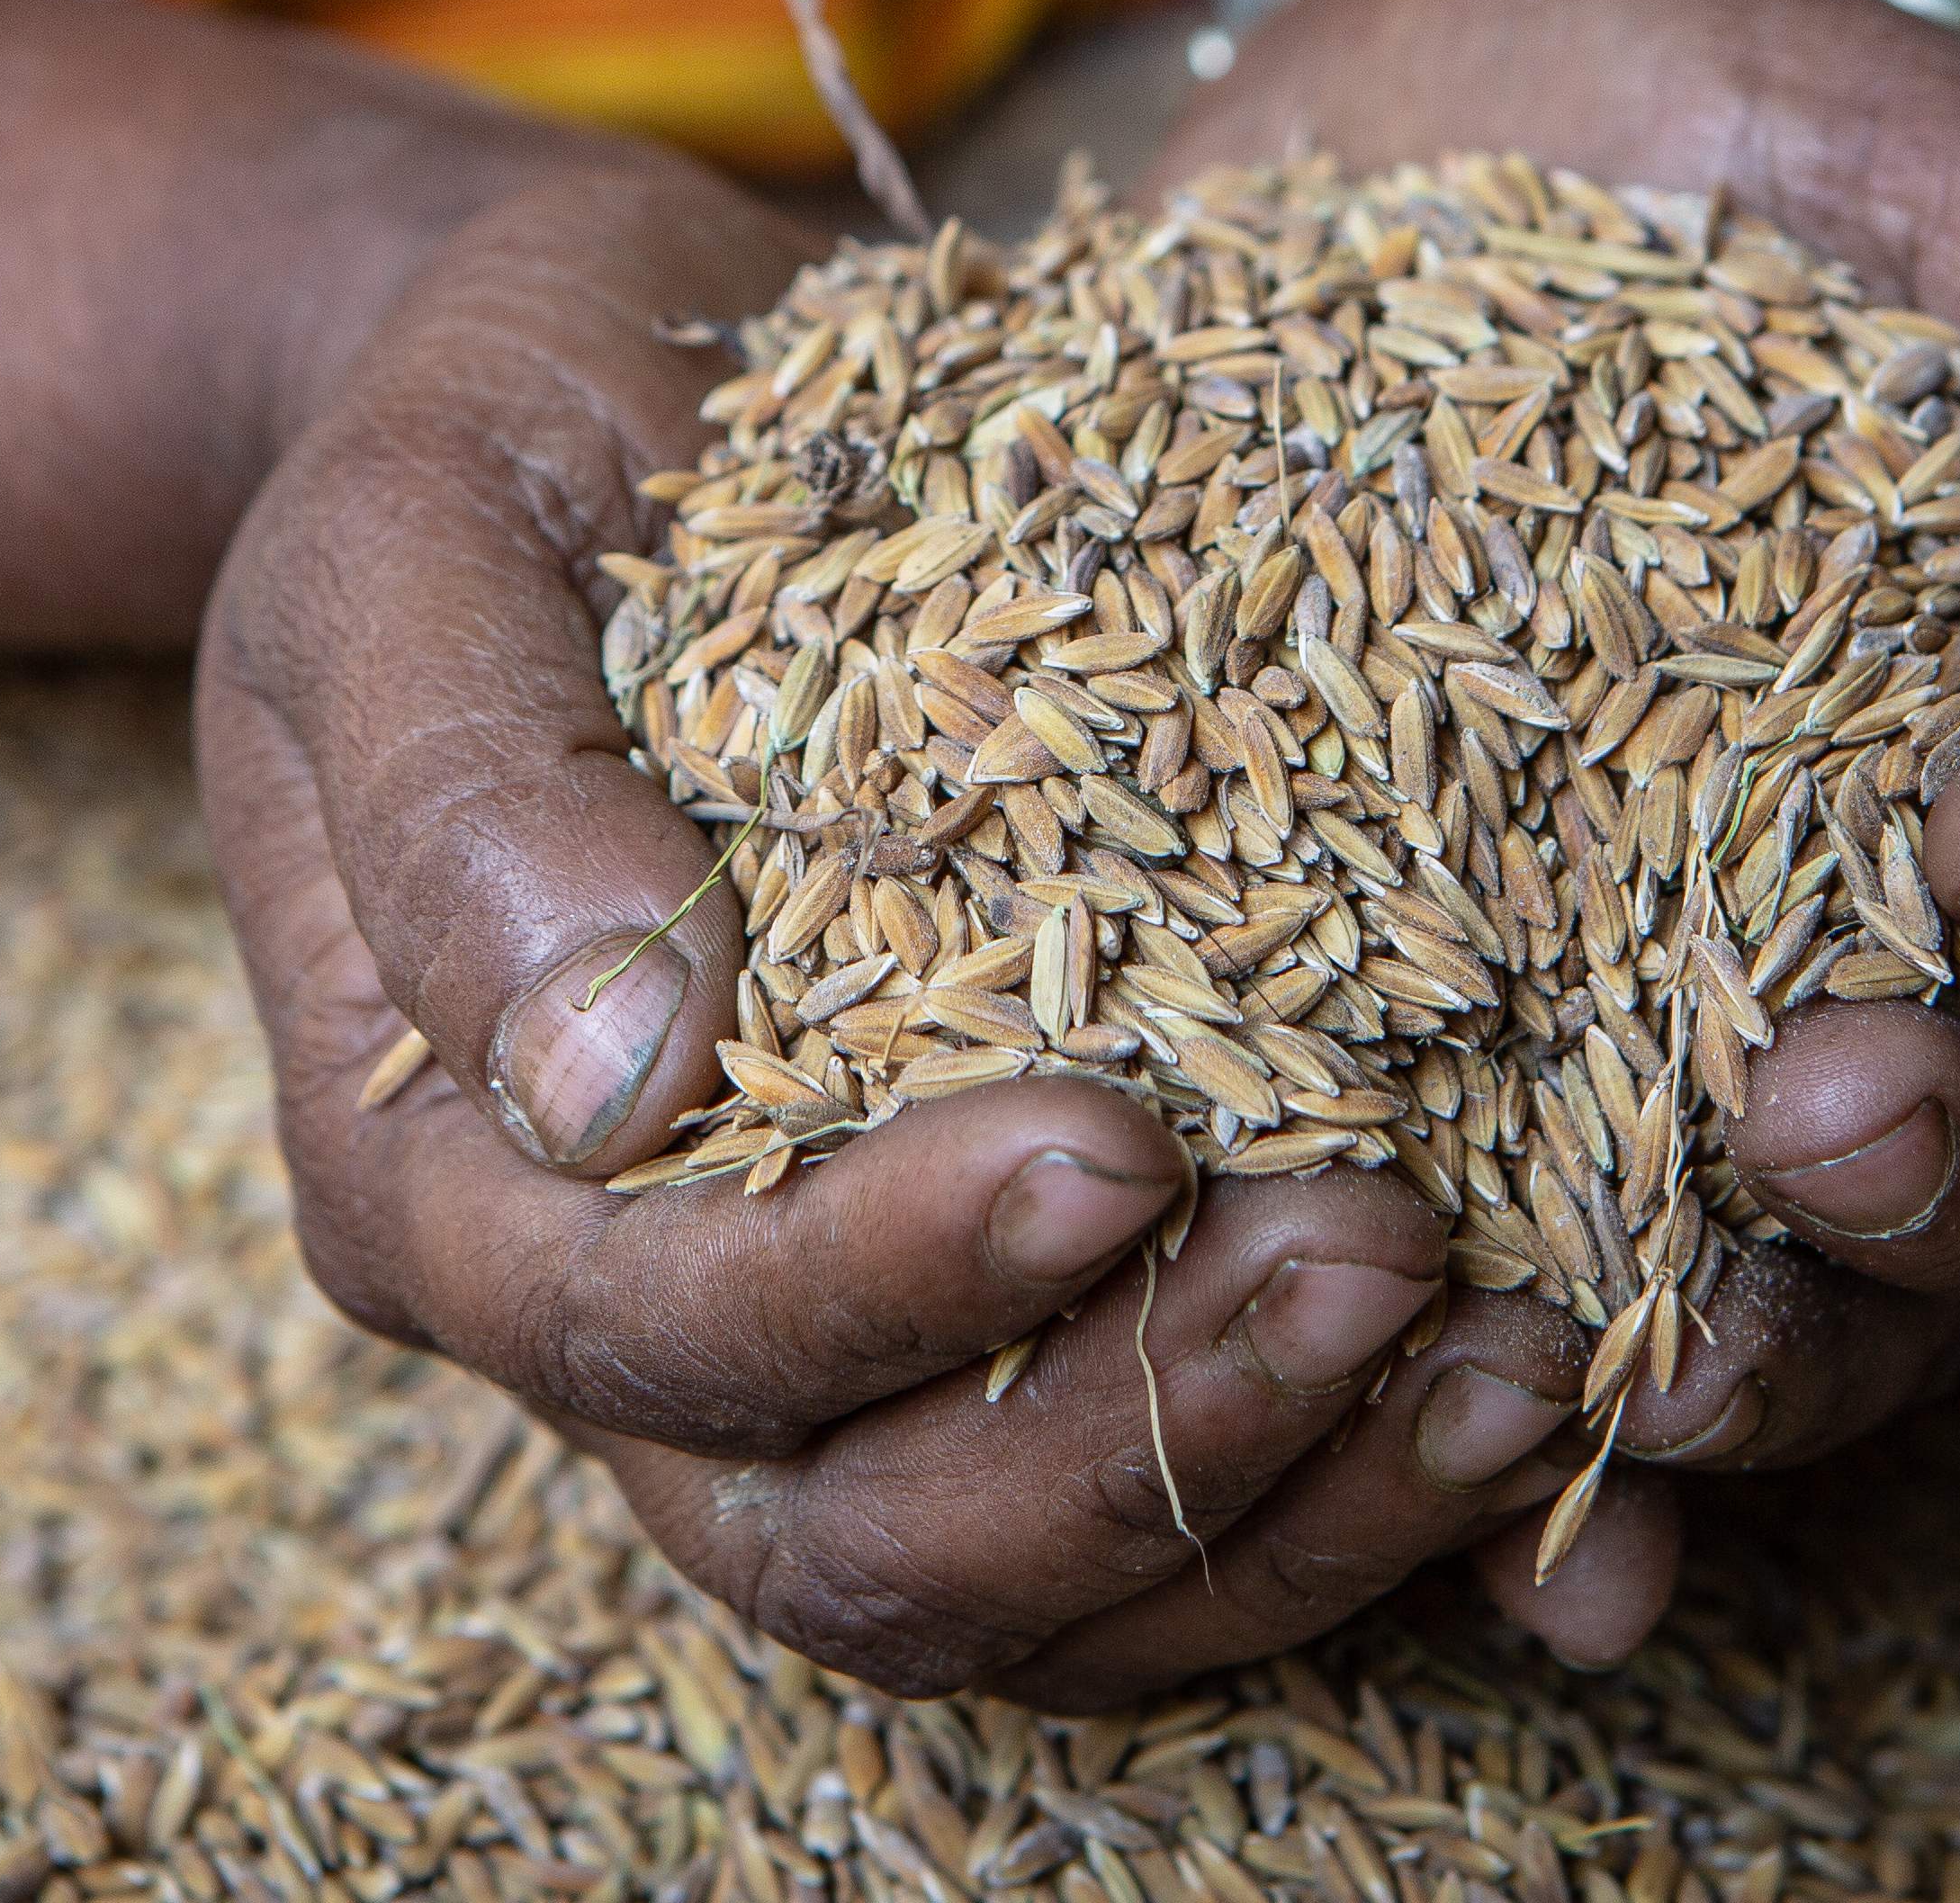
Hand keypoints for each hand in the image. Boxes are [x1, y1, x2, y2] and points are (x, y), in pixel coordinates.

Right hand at [196, 155, 1693, 1701]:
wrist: (618, 380)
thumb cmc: (501, 420)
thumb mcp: (412, 522)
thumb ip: (460, 781)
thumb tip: (611, 1086)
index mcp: (431, 1171)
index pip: (654, 1336)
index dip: (883, 1284)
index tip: (1119, 1141)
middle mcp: (608, 1316)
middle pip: (854, 1541)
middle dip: (1129, 1433)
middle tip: (1383, 1248)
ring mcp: (810, 1334)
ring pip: (1031, 1579)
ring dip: (1283, 1497)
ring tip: (1516, 1342)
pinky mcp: (999, 1292)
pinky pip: (1162, 1501)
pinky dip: (1351, 1481)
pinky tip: (1547, 1358)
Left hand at [1145, 0, 1959, 1620]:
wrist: (1412, 116)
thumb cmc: (1689, 101)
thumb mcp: (1887, 132)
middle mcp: (1899, 925)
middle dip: (1953, 1169)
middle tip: (1810, 1111)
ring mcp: (1673, 1021)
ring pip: (1814, 1286)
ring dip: (1763, 1363)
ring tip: (1645, 1390)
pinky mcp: (1448, 1067)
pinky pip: (1541, 1315)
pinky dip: (1548, 1468)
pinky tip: (1524, 1573)